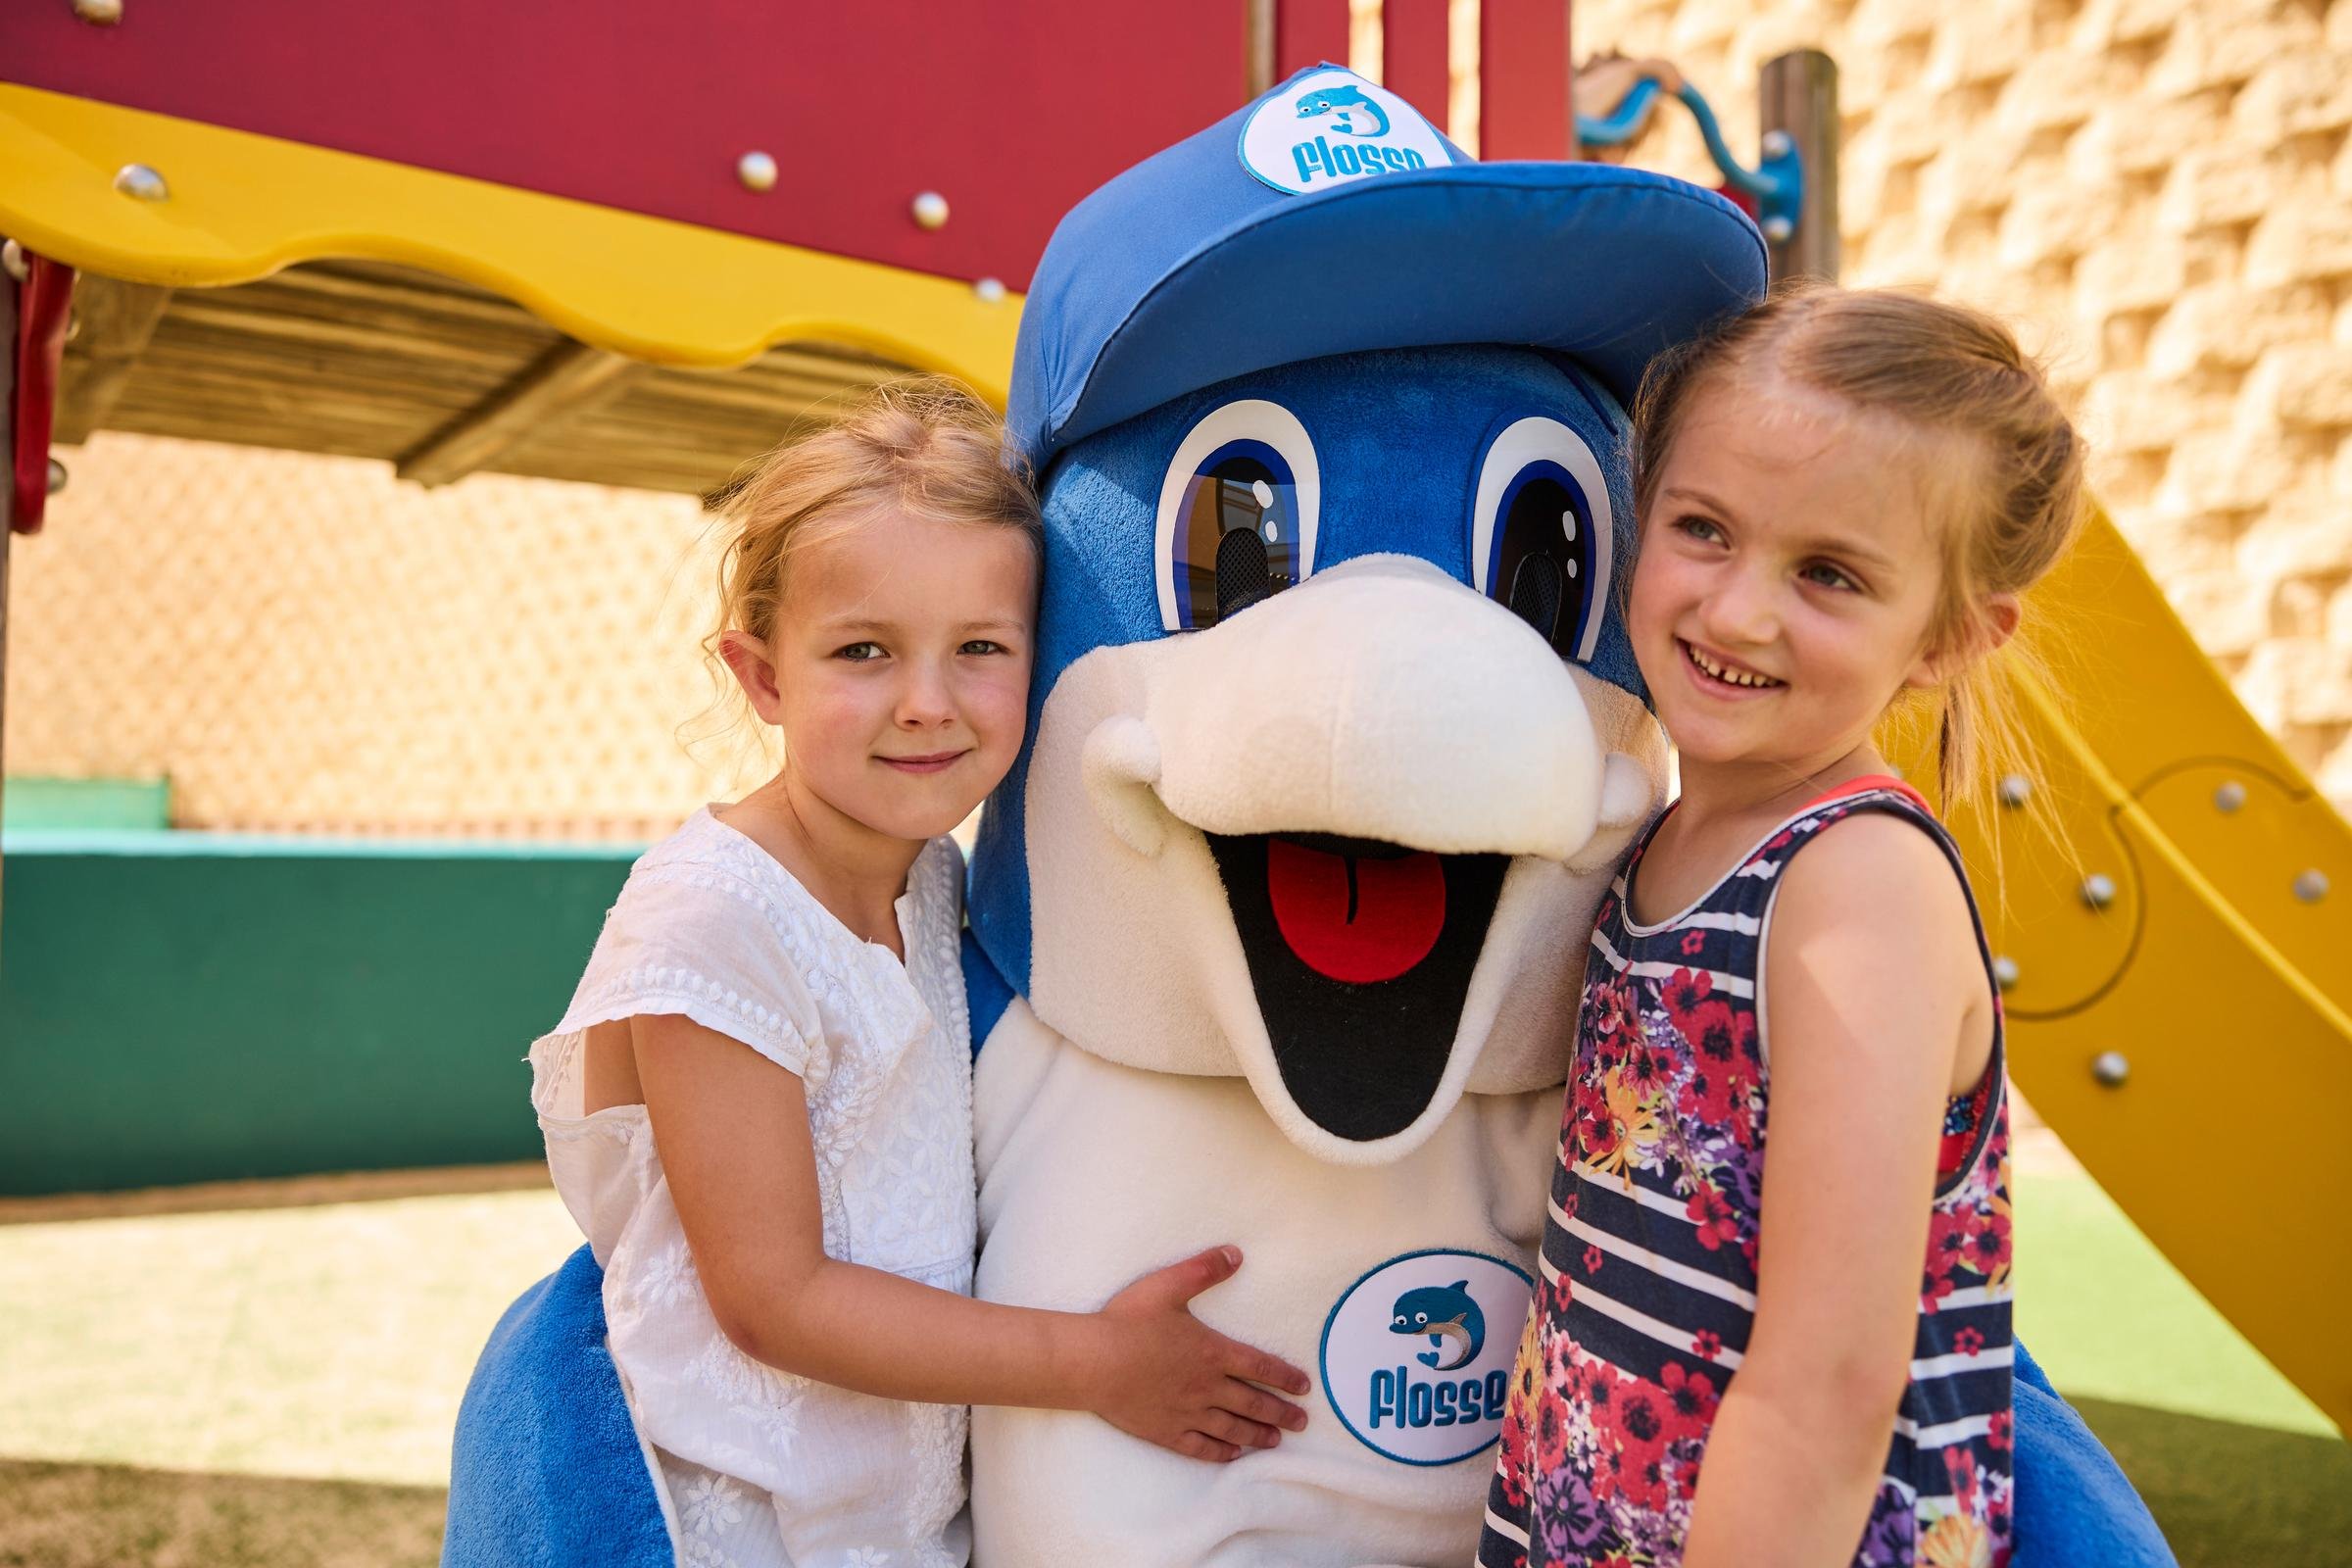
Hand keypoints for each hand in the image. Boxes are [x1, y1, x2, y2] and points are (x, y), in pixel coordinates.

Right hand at [1088, 1246, 1313, 1461]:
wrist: (1093, 1361)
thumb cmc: (1128, 1322)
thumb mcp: (1167, 1285)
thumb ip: (1204, 1270)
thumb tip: (1236, 1253)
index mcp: (1212, 1352)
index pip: (1260, 1367)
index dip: (1285, 1377)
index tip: (1304, 1387)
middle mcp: (1207, 1386)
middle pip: (1253, 1403)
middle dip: (1281, 1413)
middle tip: (1302, 1423)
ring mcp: (1187, 1412)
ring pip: (1232, 1428)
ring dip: (1258, 1435)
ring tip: (1275, 1441)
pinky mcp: (1166, 1431)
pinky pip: (1201, 1447)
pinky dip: (1221, 1453)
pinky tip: (1232, 1455)